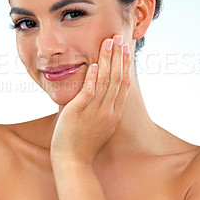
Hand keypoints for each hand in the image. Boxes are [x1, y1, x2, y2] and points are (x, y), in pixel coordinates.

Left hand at [50, 34, 131, 164]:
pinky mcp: (79, 112)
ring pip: (105, 81)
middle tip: (120, 38)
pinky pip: (89, 92)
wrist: (73, 162)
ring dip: (107, 60)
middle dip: (119, 56)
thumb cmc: (84, 144)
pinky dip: (93, 77)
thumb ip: (104, 110)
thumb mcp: (101, 126)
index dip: (125, 65)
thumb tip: (104, 96)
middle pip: (118, 78)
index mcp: (114, 113)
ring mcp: (95, 111)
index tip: (125, 50)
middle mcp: (109, 110)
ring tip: (108, 42)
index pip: (124, 84)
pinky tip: (94, 64)